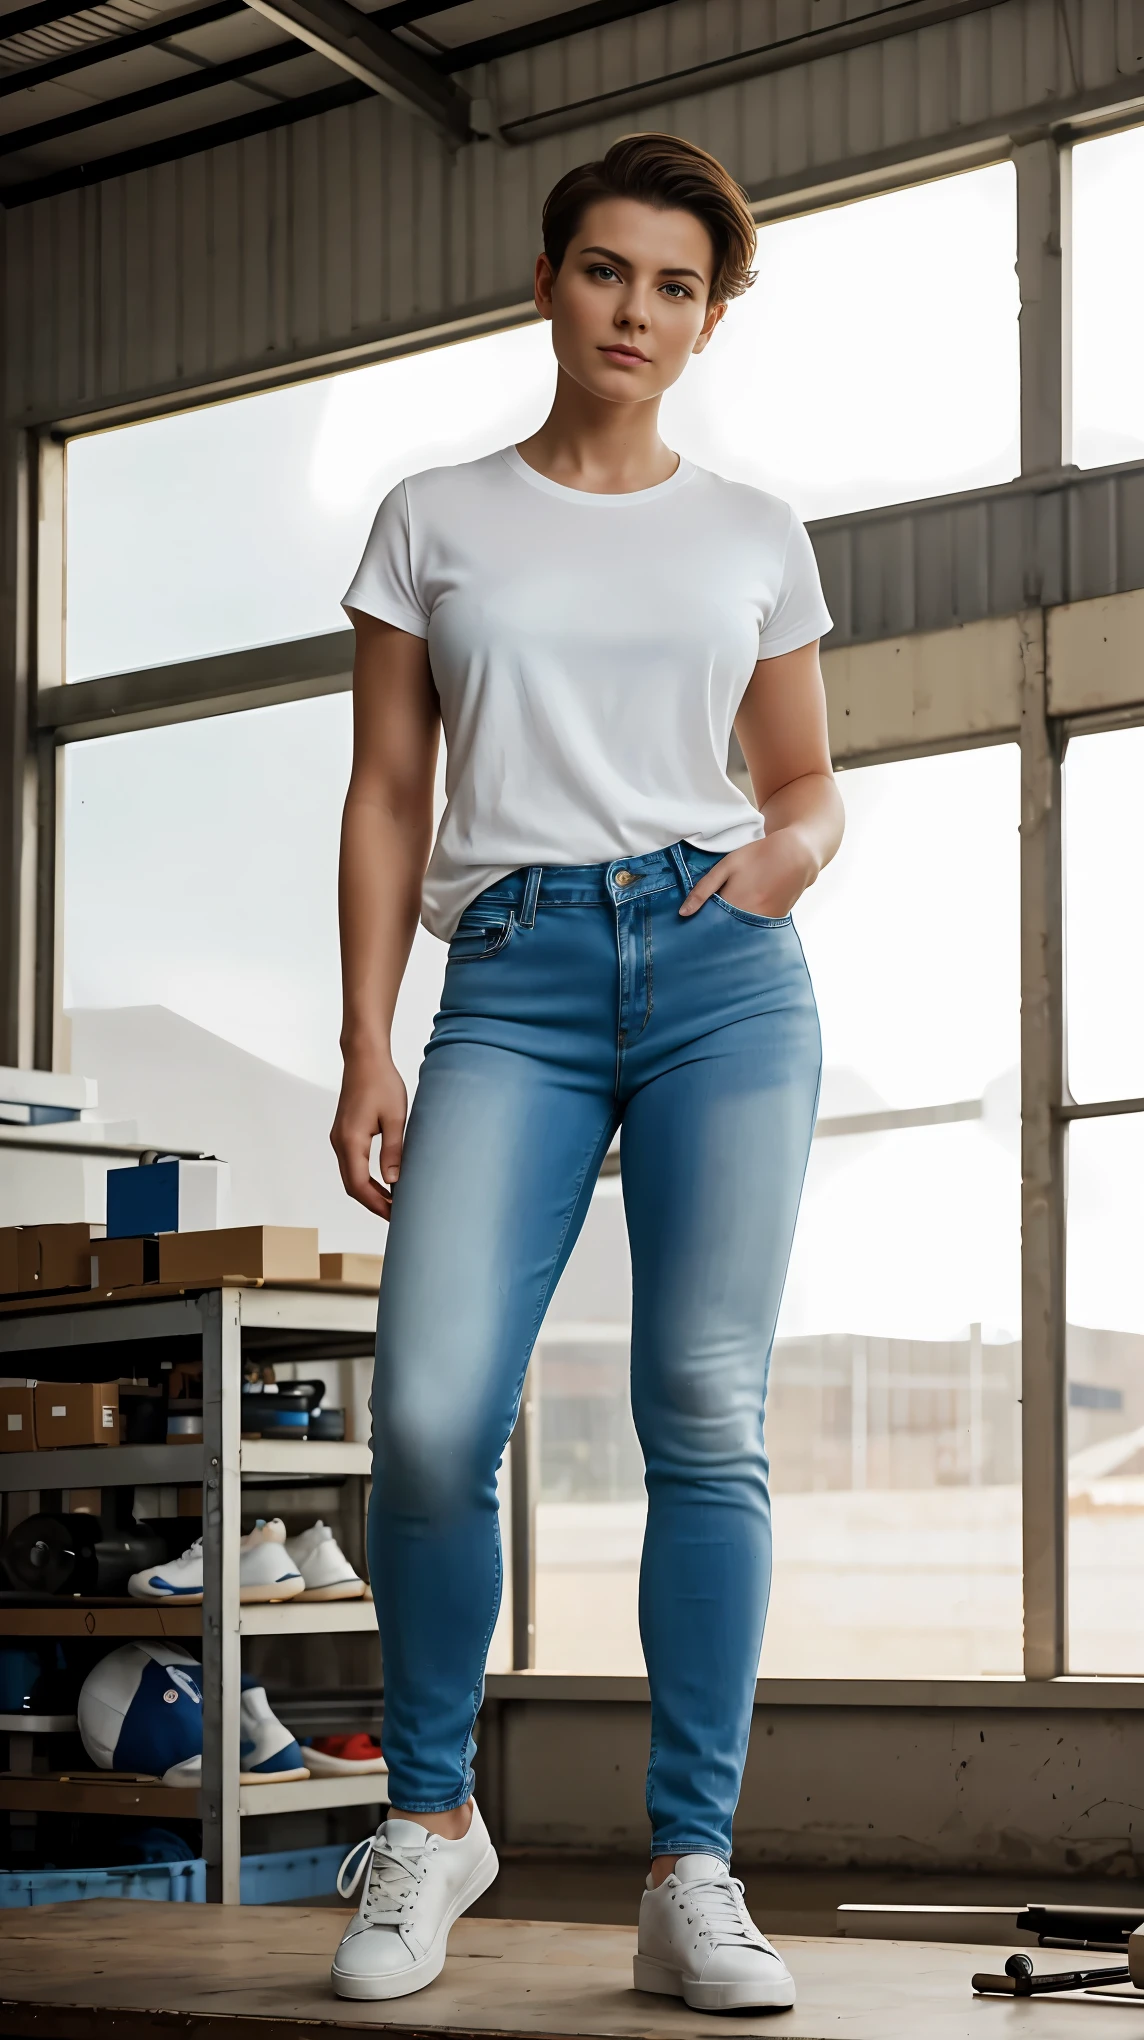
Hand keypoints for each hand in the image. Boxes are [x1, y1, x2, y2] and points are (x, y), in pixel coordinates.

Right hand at [330, 1050, 407, 1220]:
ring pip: (351, 1176)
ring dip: (369, 1192)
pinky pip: (352, 1164)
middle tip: (397, 1216)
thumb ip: (393, 1150)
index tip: (395, 1216)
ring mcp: (339, 1138)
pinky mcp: (344, 1133)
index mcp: (350, 1141)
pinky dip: (365, 1179)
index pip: (359, 1185)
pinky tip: (383, 1183)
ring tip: (393, 1203)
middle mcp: (339, 1142)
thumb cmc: (381, 1083)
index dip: (377, 1205)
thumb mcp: (395, 1118)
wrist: (364, 1058)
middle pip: (352, 1185)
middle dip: (373, 1204)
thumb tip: (393, 1181)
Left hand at [679, 829, 816, 919]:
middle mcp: (749, 918)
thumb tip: (683, 913)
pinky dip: (747, 926)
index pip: (710, 925)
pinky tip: (744, 916)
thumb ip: (703, 890)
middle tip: (705, 927)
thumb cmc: (758, 856)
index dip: (701, 925)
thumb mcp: (726, 866)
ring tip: (726, 921)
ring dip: (731, 929)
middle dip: (715, 930)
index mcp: (733, 904)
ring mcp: (764, 922)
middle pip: (725, 932)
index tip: (691, 927)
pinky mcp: (775, 921)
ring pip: (741, 932)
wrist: (795, 854)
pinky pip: (756, 929)